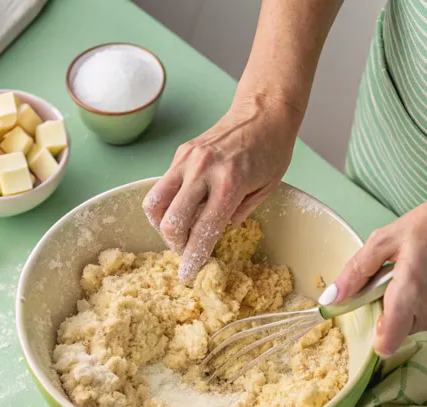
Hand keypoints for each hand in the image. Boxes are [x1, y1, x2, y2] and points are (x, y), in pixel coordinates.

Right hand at [143, 93, 299, 281]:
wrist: (264, 111)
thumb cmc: (272, 151)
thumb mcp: (265, 190)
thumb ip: (236, 214)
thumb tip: (211, 232)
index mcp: (229, 184)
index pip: (202, 231)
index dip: (192, 258)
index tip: (187, 275)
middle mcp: (203, 171)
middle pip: (171, 222)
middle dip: (176, 245)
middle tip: (186, 250)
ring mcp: (187, 160)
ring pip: (154, 204)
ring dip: (162, 225)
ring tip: (179, 230)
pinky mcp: (180, 153)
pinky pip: (162, 187)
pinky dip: (167, 204)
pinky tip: (182, 208)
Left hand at [321, 192, 426, 356]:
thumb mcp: (386, 239)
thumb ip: (355, 272)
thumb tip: (330, 299)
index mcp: (409, 293)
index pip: (386, 342)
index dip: (373, 333)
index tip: (371, 309)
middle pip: (393, 329)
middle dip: (386, 308)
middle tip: (395, 276)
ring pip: (410, 324)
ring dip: (405, 306)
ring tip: (416, 273)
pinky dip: (423, 304)